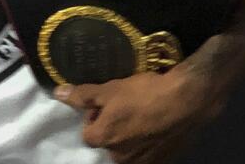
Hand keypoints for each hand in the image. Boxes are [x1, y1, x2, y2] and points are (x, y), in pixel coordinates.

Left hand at [53, 68, 219, 163]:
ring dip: (131, 135)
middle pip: (108, 143)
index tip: (107, 103)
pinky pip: (148, 152)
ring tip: (143, 114)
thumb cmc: (143, 94)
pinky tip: (157, 123)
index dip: (94, 116)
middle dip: (113, 128)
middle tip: (126, 106)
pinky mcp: (164, 161)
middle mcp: (120, 159)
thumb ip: (82, 95)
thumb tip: (57, 93)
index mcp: (103, 141)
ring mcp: (143, 163)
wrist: (187, 101)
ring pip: (129, 149)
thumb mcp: (109, 88)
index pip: (88, 132)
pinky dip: (149, 140)